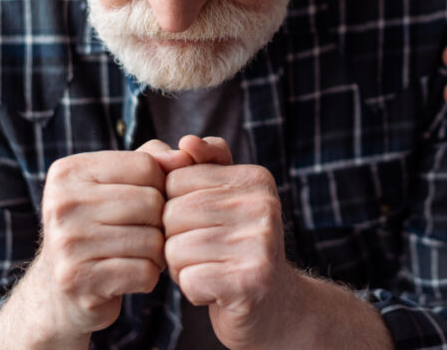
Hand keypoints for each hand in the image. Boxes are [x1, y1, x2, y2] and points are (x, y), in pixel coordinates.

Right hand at [23, 139, 192, 340]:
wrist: (60, 291)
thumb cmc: (100, 228)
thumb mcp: (118, 185)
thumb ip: (152, 161)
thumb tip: (186, 155)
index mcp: (69, 171)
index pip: (146, 166)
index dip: (160, 186)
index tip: (145, 203)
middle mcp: (62, 203)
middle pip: (151, 202)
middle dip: (160, 223)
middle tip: (145, 234)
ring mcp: (66, 242)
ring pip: (152, 240)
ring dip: (157, 253)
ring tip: (138, 255)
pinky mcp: (78, 279)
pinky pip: (144, 272)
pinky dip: (149, 276)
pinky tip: (131, 276)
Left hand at [163, 150, 299, 348]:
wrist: (274, 305)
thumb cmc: (236, 247)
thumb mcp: (224, 197)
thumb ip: (203, 164)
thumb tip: (186, 142)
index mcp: (255, 178)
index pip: (175, 180)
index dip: (174, 208)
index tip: (201, 224)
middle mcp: (263, 205)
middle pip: (172, 214)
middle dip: (174, 240)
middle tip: (204, 253)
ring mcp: (261, 243)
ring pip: (175, 249)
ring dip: (181, 268)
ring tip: (210, 270)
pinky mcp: (251, 281)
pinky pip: (188, 280)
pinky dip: (192, 290)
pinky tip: (215, 290)